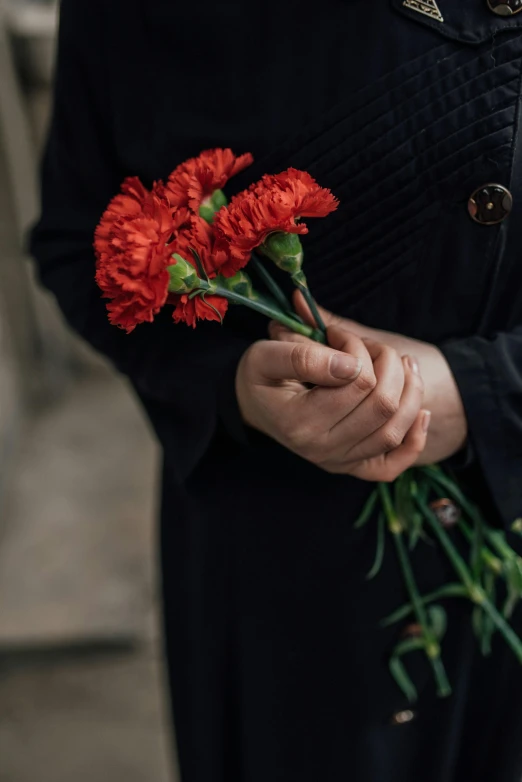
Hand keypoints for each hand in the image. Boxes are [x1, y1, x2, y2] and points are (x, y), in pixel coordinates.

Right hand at [236, 324, 429, 481]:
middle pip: (383, 404)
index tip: (338, 334)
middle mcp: (322, 450)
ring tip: (401, 362)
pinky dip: (415, 438)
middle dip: (387, 363)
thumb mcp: (265, 356)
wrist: (253, 407)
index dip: (357, 348)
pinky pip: (395, 463)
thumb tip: (350, 363)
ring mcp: (341, 462)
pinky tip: (420, 411)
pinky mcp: (354, 467)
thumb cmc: (260, 377)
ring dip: (410, 390)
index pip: (357, 382)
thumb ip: (301, 355)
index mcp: (300, 423)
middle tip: (370, 345)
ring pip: (396, 429)